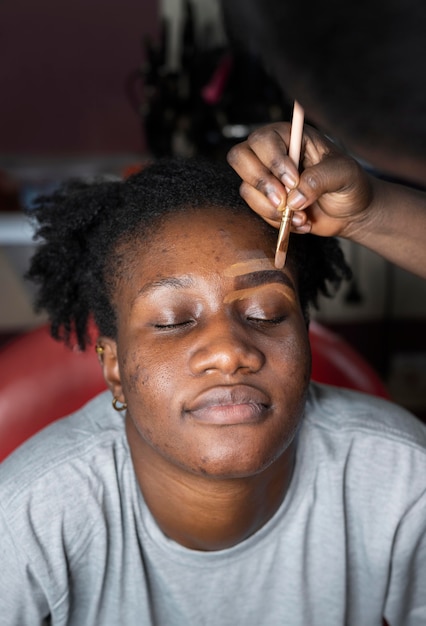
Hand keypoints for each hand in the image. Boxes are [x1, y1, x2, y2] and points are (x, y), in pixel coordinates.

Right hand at [227, 122, 373, 238]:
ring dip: (272, 208)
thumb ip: (319, 179)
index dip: (273, 161)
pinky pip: (257, 210)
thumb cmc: (350, 184)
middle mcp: (273, 154)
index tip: (294, 181)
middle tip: (283, 201)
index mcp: (291, 136)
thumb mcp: (344, 174)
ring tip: (301, 216)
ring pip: (247, 189)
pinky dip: (277, 221)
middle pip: (240, 158)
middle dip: (261, 183)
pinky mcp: (267, 201)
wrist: (351, 212)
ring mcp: (267, 178)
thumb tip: (293, 198)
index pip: (263, 140)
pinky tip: (301, 222)